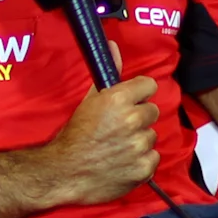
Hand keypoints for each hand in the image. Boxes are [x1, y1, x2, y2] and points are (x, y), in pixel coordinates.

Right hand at [40, 76, 161, 205]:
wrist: (64, 171)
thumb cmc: (74, 136)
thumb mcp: (89, 101)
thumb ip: (109, 74)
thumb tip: (114, 45)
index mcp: (118, 99)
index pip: (150, 86)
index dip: (139, 94)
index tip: (132, 102)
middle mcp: (132, 120)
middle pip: (152, 111)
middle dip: (139, 118)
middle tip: (121, 128)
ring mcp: (139, 146)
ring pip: (152, 136)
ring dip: (140, 141)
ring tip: (120, 147)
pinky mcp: (143, 168)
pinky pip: (153, 158)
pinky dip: (141, 161)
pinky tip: (124, 162)